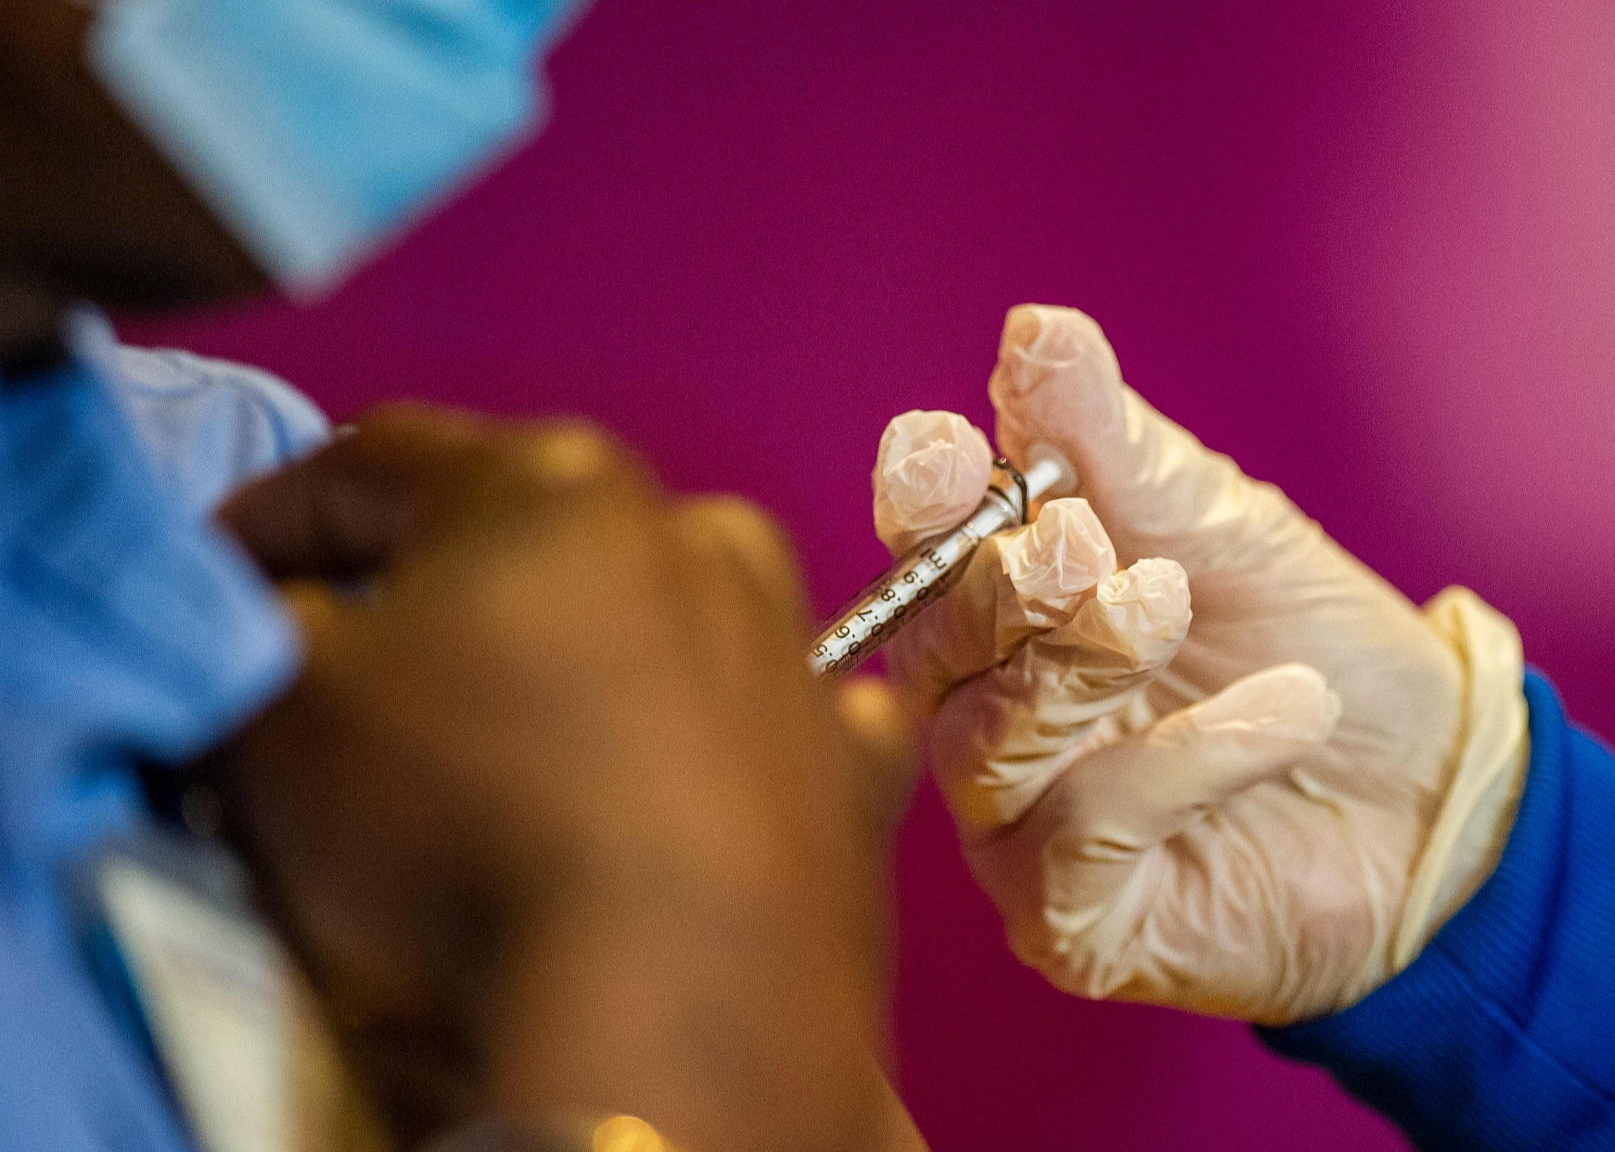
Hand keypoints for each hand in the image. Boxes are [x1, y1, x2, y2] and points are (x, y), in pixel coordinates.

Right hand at [216, 406, 919, 1150]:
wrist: (673, 1001)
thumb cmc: (459, 827)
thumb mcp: (280, 710)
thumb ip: (266, 628)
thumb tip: (294, 618)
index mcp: (547, 486)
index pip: (374, 464)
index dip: (277, 517)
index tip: (226, 582)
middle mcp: (695, 535)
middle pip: (534, 537)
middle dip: (448, 589)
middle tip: (374, 668)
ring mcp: (795, 650)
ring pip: (673, 618)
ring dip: (599, 657)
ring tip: (533, 742)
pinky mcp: (857, 768)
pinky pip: (784, 728)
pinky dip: (734, 745)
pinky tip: (698, 788)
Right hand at [869, 308, 1529, 1025]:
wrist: (1438, 793)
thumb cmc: (1316, 651)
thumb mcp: (1225, 530)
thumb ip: (1117, 446)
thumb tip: (1035, 330)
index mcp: (1013, 612)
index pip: (923, 553)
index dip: (920, 499)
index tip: (944, 448)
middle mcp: (991, 717)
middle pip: (933, 647)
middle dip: (1001, 584)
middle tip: (1083, 542)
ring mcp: (1021, 826)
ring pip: (981, 743)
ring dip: (1075, 663)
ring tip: (1168, 605)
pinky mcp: (1072, 921)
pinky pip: (1079, 835)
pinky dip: (1182, 759)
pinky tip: (1282, 714)